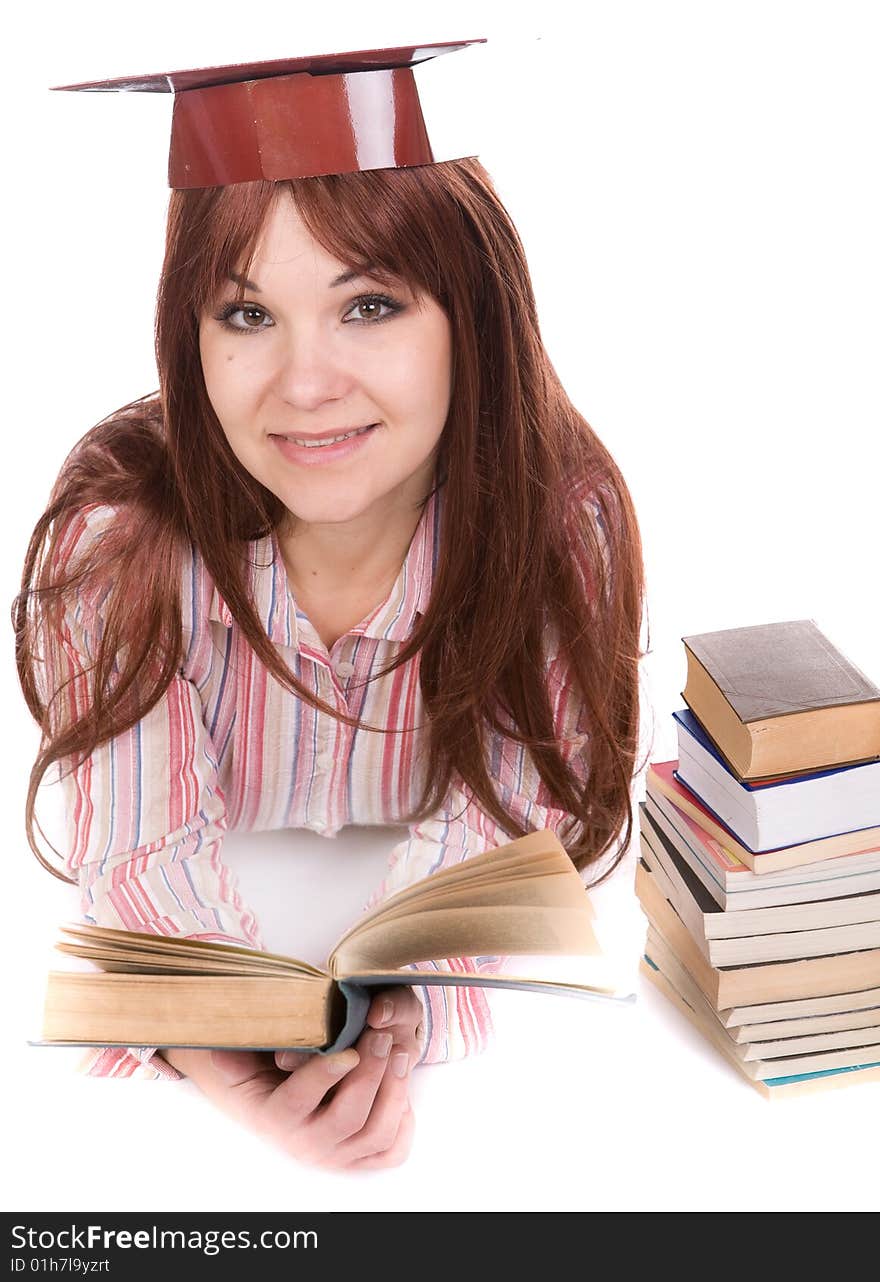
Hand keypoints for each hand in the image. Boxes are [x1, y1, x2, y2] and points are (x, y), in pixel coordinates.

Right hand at [163, 986, 423, 1169]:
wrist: (276, 1106)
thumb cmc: (264, 1074)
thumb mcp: (242, 1063)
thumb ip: (235, 1054)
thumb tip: (219, 1050)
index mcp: (277, 1119)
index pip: (300, 1100)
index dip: (326, 1075)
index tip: (349, 1051)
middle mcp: (308, 1145)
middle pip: (348, 1117)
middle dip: (370, 1073)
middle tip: (382, 1036)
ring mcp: (338, 1157)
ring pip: (377, 1133)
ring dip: (394, 1091)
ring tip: (400, 1051)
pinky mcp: (360, 1160)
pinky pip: (391, 1152)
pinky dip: (404, 1123)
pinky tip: (403, 1086)